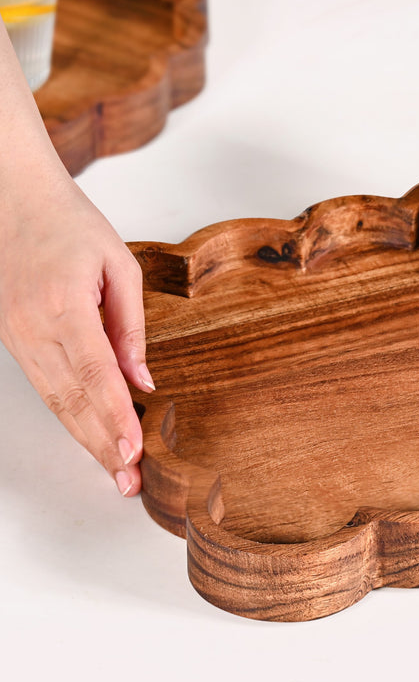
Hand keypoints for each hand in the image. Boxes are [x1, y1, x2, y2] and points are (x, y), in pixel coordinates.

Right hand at [0, 164, 152, 496]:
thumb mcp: (118, 265)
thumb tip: (142, 379)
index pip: (95, 376)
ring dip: (85, 439)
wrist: (11, 199)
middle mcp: (33, 330)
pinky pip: (43, 387)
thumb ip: (131, 327)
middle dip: (102, 445)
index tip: (134, 452)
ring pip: (54, 402)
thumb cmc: (70, 224)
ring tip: (114, 471)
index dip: (115, 418)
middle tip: (128, 482)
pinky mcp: (12, 340)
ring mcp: (16, 337)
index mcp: (64, 307)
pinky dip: (68, 416)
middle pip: (72, 401)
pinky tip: (88, 436)